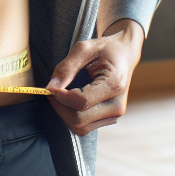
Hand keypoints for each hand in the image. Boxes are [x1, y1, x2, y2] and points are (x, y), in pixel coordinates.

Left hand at [46, 20, 144, 134]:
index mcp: (114, 84)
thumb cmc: (105, 49)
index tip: (51, 86)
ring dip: (65, 112)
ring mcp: (114, 115)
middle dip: (60, 106)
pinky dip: (72, 114)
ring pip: (80, 127)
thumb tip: (51, 88)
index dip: (61, 96)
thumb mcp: (84, 48)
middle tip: (54, 90)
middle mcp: (117, 105)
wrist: (124, 54)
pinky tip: (73, 99)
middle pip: (79, 120)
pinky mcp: (109, 119)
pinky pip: (84, 126)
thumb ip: (66, 67)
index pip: (81, 102)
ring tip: (64, 93)